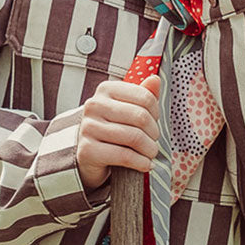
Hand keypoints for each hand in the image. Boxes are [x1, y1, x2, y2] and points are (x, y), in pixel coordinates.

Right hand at [76, 74, 159, 190]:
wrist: (90, 155)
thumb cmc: (114, 128)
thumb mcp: (129, 109)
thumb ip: (144, 95)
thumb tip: (155, 80)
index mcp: (106, 89)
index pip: (145, 98)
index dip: (156, 114)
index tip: (155, 123)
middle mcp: (94, 105)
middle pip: (141, 117)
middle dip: (154, 133)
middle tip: (154, 142)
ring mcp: (88, 128)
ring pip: (134, 137)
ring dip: (150, 150)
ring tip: (151, 154)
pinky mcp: (87, 150)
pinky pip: (124, 156)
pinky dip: (141, 163)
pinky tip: (145, 164)